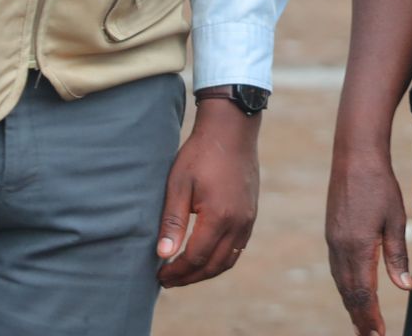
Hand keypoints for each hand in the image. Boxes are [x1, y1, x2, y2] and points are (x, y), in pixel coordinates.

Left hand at [156, 99, 259, 286]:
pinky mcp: (251, 213)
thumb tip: (163, 255)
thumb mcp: (178, 185)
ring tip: (184, 273)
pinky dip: (220, 259)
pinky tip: (204, 256)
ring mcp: (248, 219)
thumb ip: (172, 222)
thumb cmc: (200, 154)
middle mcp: (238, 223)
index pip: (195, 258)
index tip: (159, 275)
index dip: (176, 271)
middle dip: (189, 277)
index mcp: (219, 217)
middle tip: (168, 280)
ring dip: (206, 271)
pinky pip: (238, 247)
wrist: (231, 130)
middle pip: (213, 265)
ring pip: (228, 260)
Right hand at [326, 145, 411, 334]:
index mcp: (357, 247)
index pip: (363, 292)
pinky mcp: (332, 234)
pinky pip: (337, 269)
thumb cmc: (379, 185)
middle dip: (360, 317)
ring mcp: (332, 240)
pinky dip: (345, 286)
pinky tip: (352, 292)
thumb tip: (405, 287)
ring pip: (341, 282)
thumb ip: (397, 255)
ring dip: (351, 304)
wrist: (354, 156)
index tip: (378, 335)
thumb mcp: (395, 219)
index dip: (371, 316)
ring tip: (362, 323)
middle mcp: (340, 248)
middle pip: (349, 293)